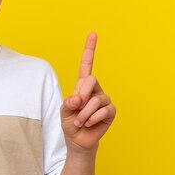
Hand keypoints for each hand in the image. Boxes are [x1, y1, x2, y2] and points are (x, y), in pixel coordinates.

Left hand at [60, 33, 115, 152]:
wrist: (78, 140)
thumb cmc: (70, 123)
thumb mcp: (63, 111)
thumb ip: (69, 103)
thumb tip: (79, 98)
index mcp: (82, 85)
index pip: (86, 64)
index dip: (90, 49)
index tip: (93, 34)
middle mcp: (95, 89)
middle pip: (91, 80)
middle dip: (81, 95)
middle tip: (76, 109)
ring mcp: (104, 99)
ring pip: (96, 99)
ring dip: (84, 113)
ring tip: (80, 121)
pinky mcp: (111, 111)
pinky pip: (104, 110)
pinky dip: (92, 118)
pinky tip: (89, 124)